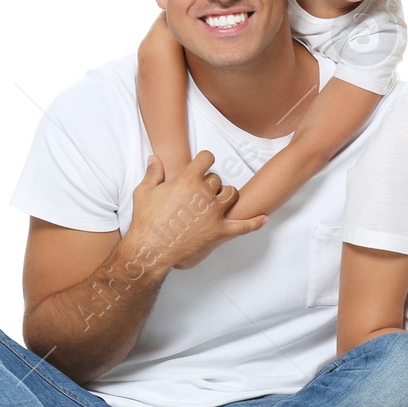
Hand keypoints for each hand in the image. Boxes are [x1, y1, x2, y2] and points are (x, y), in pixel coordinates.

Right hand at [128, 151, 265, 269]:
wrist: (151, 248)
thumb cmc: (146, 220)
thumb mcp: (144, 191)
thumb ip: (153, 172)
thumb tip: (155, 158)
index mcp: (188, 180)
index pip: (207, 158)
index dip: (205, 160)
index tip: (203, 164)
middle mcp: (205, 193)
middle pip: (217, 179)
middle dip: (210, 183)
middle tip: (199, 193)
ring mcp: (215, 212)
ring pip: (232, 195)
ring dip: (227, 196)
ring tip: (218, 201)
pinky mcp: (221, 230)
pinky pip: (244, 226)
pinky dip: (255, 222)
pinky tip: (263, 218)